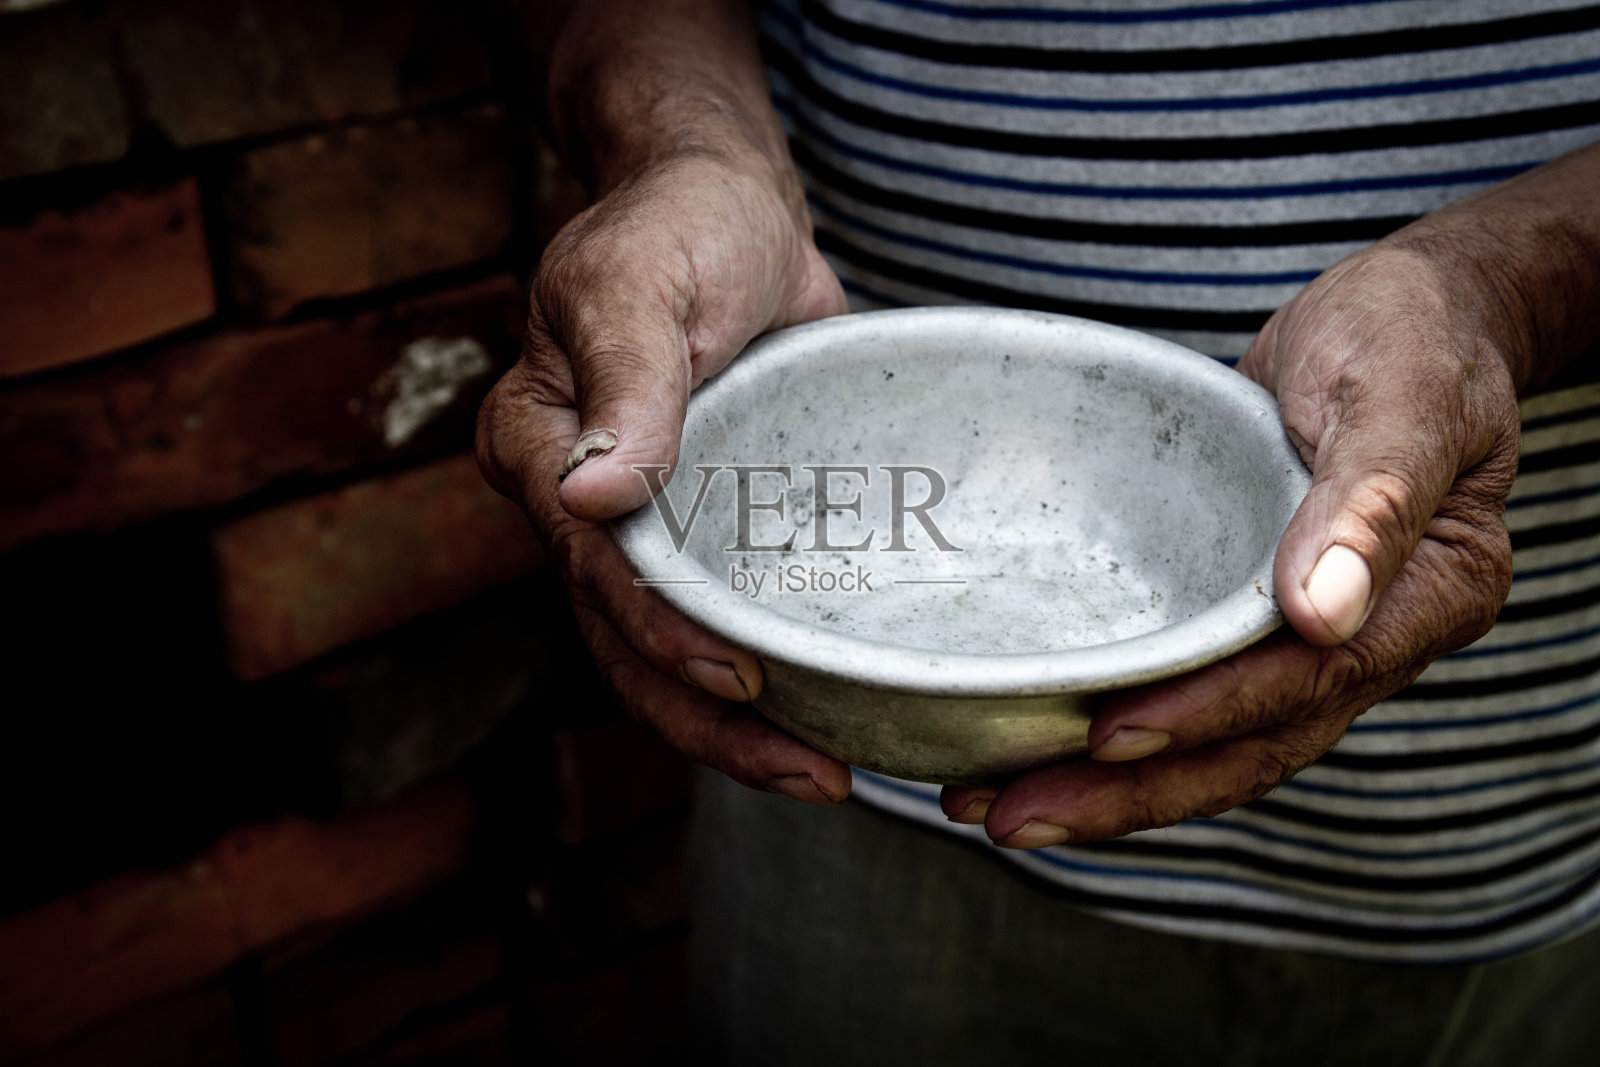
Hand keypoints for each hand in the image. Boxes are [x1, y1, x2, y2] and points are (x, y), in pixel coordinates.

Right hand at [477, 146, 851, 803]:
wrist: (731, 205)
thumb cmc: (678, 225)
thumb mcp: (642, 281)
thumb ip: (626, 382)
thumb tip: (590, 490)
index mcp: (538, 446)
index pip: (590, 565)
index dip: (660, 633)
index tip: (740, 680)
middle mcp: (579, 502)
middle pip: (624, 640)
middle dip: (708, 721)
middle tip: (812, 773)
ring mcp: (646, 522)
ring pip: (671, 650)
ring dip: (738, 723)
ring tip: (827, 772)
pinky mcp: (708, 523)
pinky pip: (727, 610)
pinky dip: (770, 663)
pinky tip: (830, 709)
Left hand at [940, 240, 1522, 846]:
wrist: (1406, 316)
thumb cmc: (1413, 335)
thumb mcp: (1405, 390)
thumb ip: (1372, 499)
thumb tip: (1321, 615)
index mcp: (1429, 595)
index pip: (1310, 682)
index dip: (1210, 715)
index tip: (1111, 736)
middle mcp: (1369, 638)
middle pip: (1248, 746)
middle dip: (1128, 792)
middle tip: (1008, 815)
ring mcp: (1307, 638)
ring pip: (1210, 739)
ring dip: (1104, 784)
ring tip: (989, 804)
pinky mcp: (1248, 617)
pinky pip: (1187, 688)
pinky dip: (1115, 725)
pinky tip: (1032, 741)